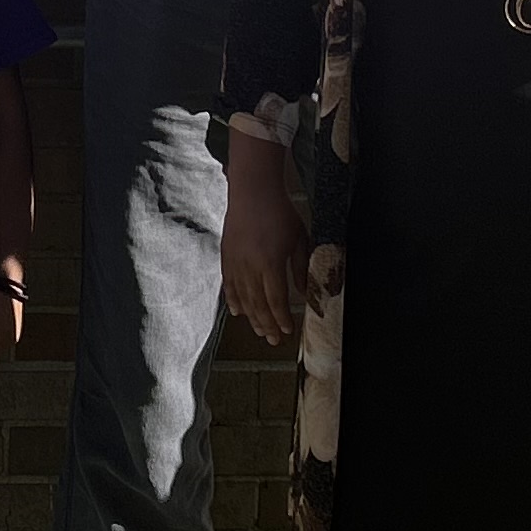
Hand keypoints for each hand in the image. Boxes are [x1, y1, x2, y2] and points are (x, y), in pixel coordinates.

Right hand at [222, 155, 308, 347]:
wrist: (253, 191)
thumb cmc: (280, 212)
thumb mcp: (299, 239)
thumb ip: (301, 268)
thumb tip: (304, 292)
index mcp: (270, 263)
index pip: (275, 300)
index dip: (281, 319)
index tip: (287, 331)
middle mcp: (250, 266)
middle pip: (258, 304)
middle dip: (266, 324)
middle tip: (273, 340)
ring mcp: (235, 262)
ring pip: (242, 297)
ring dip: (251, 317)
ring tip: (258, 331)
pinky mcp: (226, 256)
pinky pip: (228, 284)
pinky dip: (233, 299)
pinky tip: (237, 311)